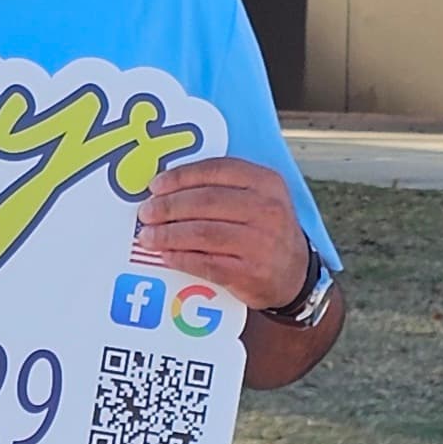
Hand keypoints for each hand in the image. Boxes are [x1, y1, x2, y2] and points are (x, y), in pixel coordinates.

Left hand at [132, 157, 314, 312]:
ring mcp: (259, 243)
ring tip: (148, 236)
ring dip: (168, 234)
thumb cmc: (266, 230)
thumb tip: (169, 187)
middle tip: (147, 213)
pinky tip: (166, 255)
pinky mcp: (249, 273)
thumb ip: (224, 187)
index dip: (181, 177)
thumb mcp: (259, 198)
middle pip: (205, 202)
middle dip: (168, 207)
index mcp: (266, 183)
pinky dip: (181, 258)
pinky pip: (206, 263)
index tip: (156, 185)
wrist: (295, 273)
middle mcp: (266, 210)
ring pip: (202, 233)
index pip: (217, 170)